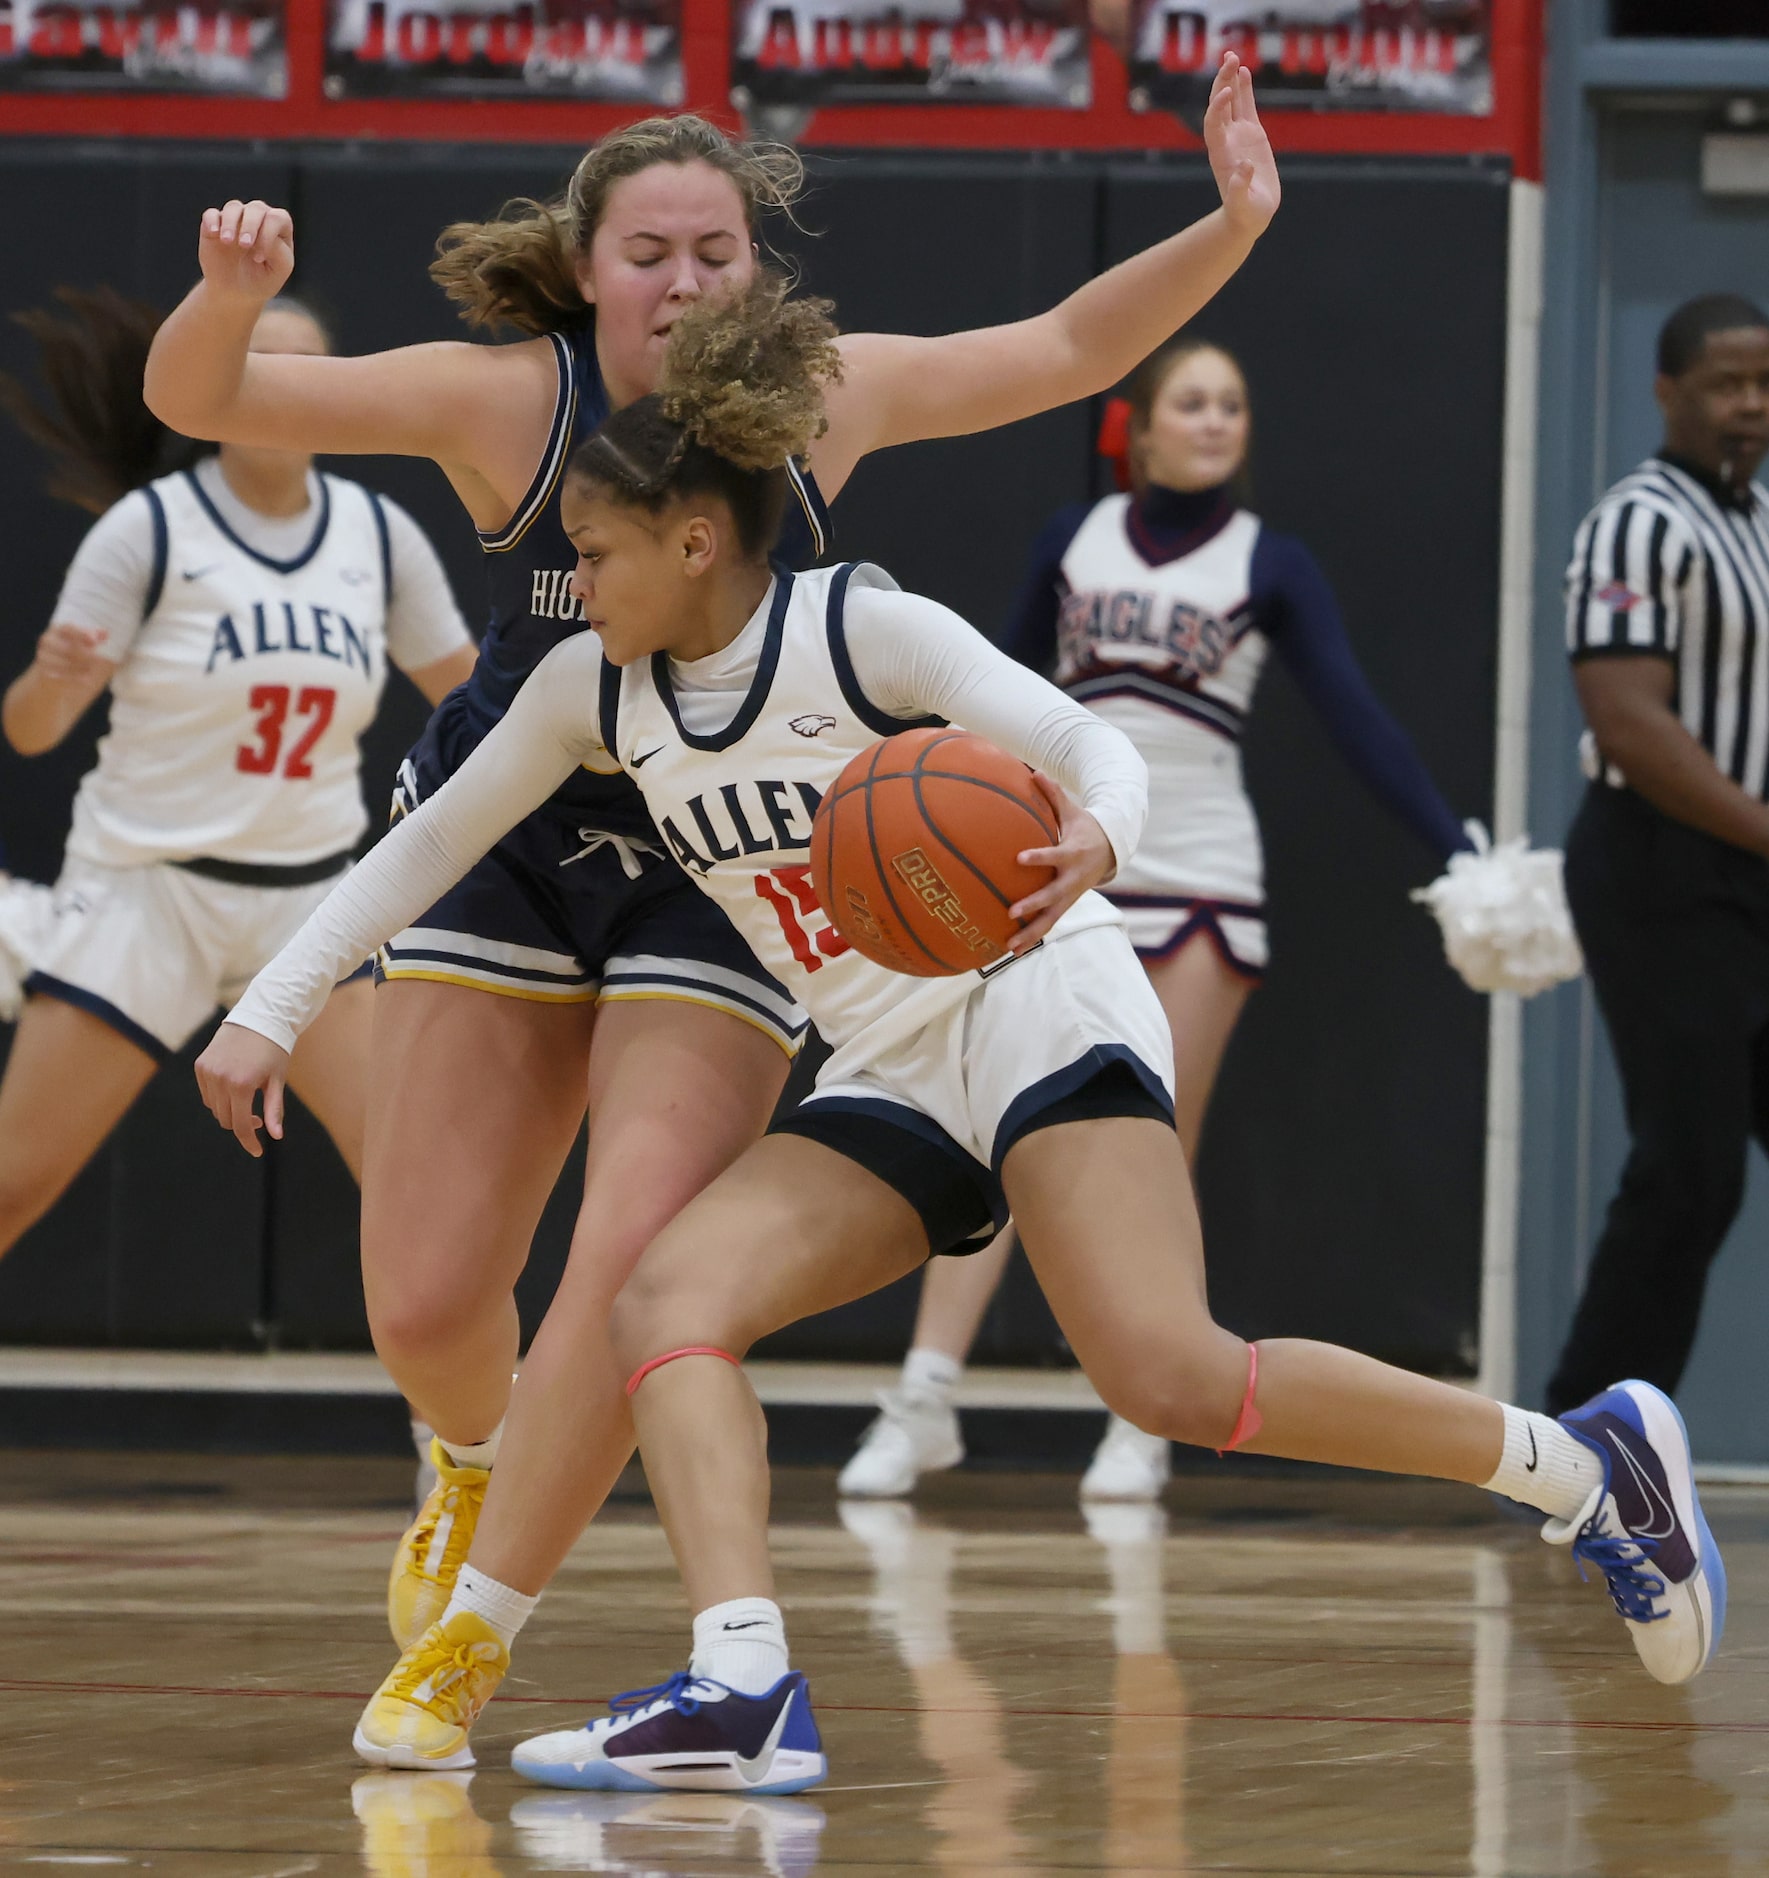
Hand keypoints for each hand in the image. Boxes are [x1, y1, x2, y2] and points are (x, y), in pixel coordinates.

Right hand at [34, 623, 108, 686]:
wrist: (56, 668)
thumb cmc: (75, 650)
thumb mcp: (86, 642)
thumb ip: (95, 637)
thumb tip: (105, 633)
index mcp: (59, 629)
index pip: (69, 629)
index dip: (82, 634)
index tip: (95, 641)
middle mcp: (48, 639)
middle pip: (67, 647)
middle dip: (85, 655)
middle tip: (98, 661)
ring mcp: (43, 654)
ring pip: (63, 662)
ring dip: (80, 668)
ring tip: (91, 671)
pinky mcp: (43, 668)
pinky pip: (58, 674)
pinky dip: (73, 677)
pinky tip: (85, 680)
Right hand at [195, 1021, 290, 1157]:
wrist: (258, 1018)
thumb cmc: (274, 1050)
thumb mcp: (277, 1080)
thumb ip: (274, 1109)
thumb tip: (276, 1136)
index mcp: (241, 1085)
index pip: (241, 1125)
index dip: (249, 1141)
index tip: (257, 1151)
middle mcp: (220, 1079)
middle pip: (226, 1119)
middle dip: (242, 1124)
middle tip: (259, 1117)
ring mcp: (207, 1072)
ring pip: (214, 1108)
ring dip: (229, 1111)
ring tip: (248, 1099)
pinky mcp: (200, 1065)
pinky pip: (207, 1094)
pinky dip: (219, 1098)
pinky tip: (234, 1089)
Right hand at [197, 199, 294, 305]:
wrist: (236, 292)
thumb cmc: (262, 280)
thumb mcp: (278, 270)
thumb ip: (278, 250)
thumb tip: (263, 231)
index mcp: (278, 228)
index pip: (278, 218)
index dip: (269, 234)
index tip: (259, 257)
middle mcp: (258, 219)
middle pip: (256, 208)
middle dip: (250, 225)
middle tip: (244, 245)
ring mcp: (236, 219)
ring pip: (234, 207)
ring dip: (231, 223)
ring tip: (227, 242)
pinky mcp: (215, 224)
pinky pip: (212, 214)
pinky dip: (212, 221)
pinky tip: (214, 233)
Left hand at [1007, 774, 1114, 950]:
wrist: (1112, 851)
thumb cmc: (1085, 828)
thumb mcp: (1073, 811)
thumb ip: (1053, 794)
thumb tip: (1034, 770)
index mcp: (1072, 854)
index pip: (1053, 856)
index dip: (1038, 858)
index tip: (1019, 859)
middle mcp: (1072, 879)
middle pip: (1052, 896)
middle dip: (1033, 905)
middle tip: (1011, 911)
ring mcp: (1070, 896)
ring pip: (1050, 919)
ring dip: (1030, 934)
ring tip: (1009, 947)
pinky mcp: (1067, 906)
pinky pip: (1049, 924)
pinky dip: (1032, 938)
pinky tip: (1011, 951)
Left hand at [1204, 53, 1279, 240]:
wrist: (1250, 216)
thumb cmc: (1245, 214)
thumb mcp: (1243, 205)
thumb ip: (1240, 188)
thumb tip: (1244, 167)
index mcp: (1221, 154)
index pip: (1213, 124)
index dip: (1217, 107)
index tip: (1225, 92)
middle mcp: (1226, 140)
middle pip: (1219, 106)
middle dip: (1221, 82)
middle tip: (1228, 57)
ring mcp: (1238, 135)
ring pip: (1231, 101)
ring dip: (1230, 79)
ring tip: (1233, 56)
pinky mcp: (1252, 134)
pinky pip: (1246, 107)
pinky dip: (1244, 90)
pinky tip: (1244, 71)